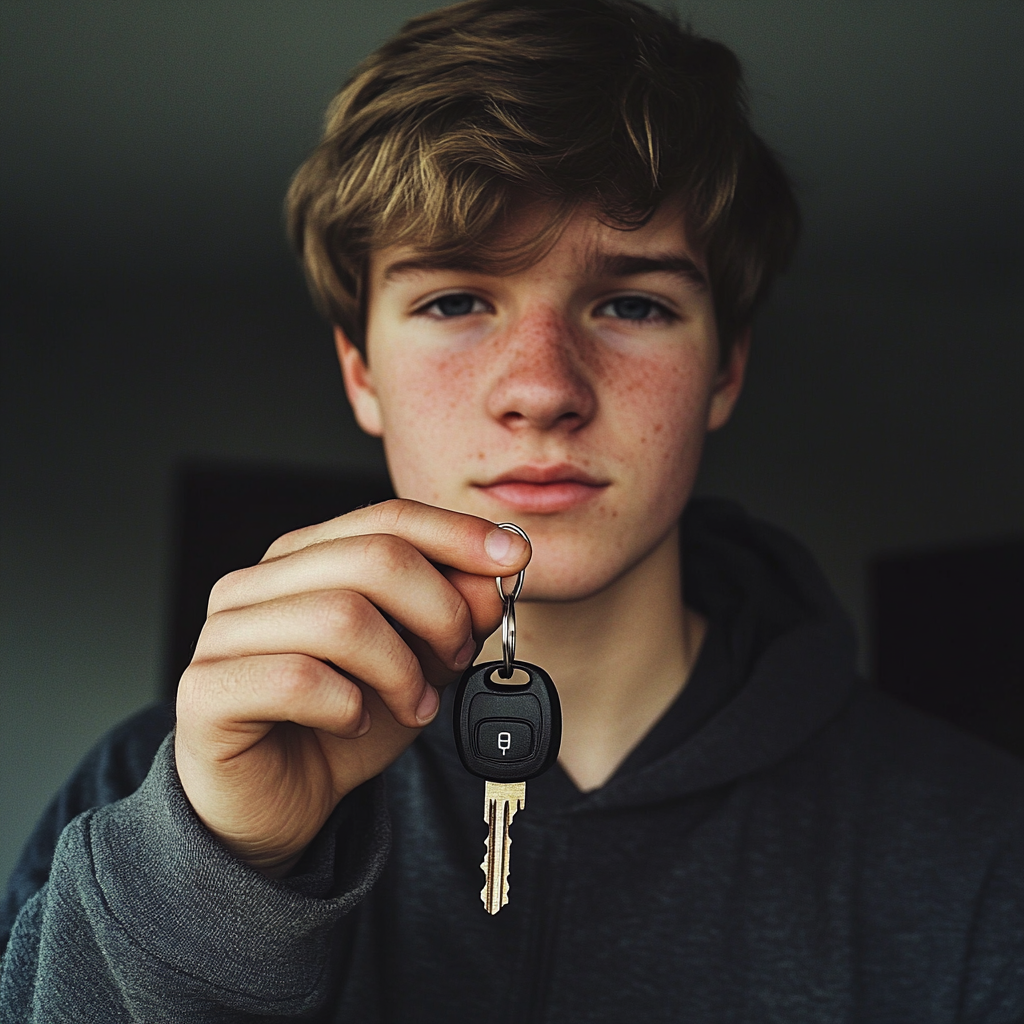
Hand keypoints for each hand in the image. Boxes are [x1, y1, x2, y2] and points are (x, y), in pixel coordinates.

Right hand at [173, 500, 529, 875]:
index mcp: (303, 559)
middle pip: (372, 558)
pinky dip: (348, 704)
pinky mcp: (206, 691)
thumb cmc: (341, 722)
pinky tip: (354, 721)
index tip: (514, 557)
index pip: (385, 518)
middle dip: (439, 610)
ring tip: (416, 704)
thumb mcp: (415, 664)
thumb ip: (450, 616)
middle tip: (459, 658)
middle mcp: (256, 583)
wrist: (278, 806)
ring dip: (401, 668)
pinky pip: (298, 678)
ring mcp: (224, 634)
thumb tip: (494, 574)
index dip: (455, 533)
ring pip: (341, 616)